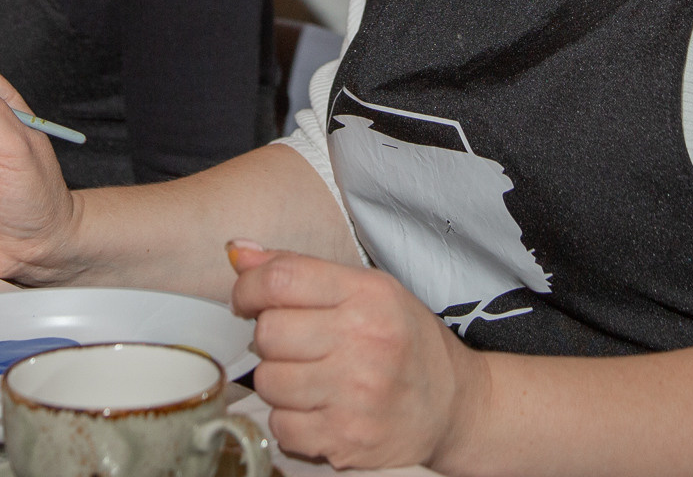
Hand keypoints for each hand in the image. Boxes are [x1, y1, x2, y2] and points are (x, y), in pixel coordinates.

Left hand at [228, 242, 488, 470]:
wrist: (454, 405)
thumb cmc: (406, 340)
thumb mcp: (368, 289)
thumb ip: (301, 268)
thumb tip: (238, 252)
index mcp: (368, 295)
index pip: (280, 280)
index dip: (247, 288)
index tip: (247, 299)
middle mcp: (364, 342)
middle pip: (268, 333)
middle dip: (270, 338)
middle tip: (293, 343)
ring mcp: (355, 396)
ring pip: (268, 382)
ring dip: (278, 380)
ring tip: (309, 376)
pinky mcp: (347, 440)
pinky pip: (281, 427)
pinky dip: (289, 420)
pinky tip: (316, 407)